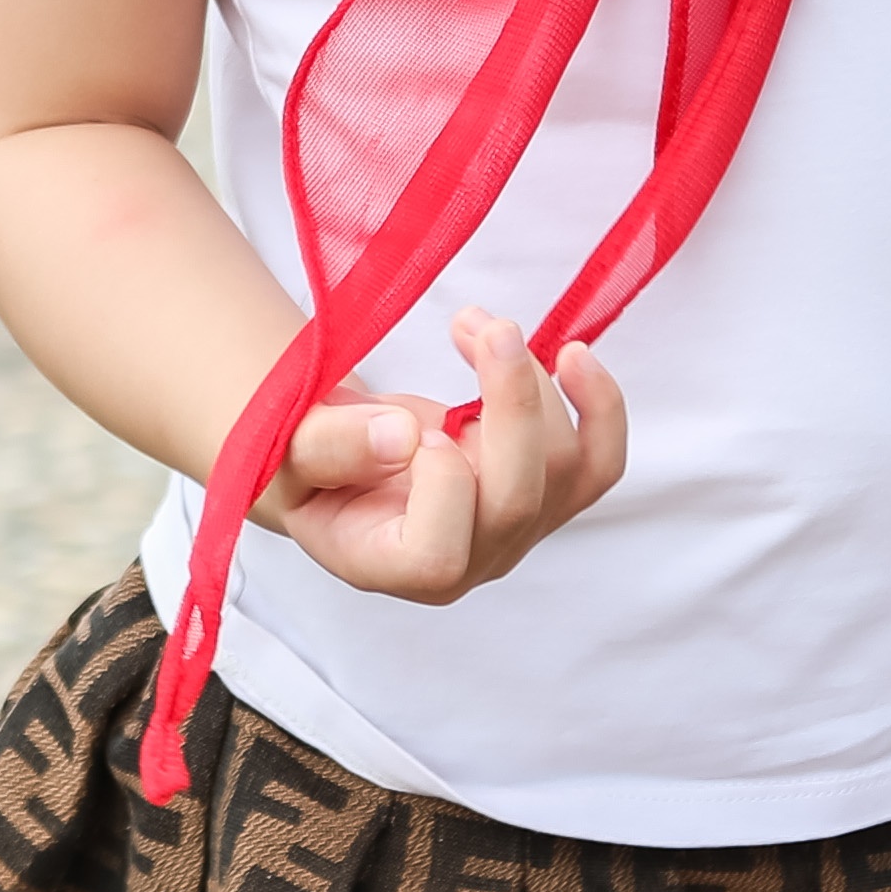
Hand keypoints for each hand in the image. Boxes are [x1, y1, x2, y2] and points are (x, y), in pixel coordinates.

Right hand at [250, 308, 632, 600]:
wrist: (342, 460)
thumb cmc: (310, 461)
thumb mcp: (288, 452)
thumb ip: (331, 447)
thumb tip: (402, 435)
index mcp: (390, 566)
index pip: (440, 552)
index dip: (441, 482)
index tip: (417, 424)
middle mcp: (466, 563)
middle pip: (518, 500)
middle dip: (513, 402)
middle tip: (486, 327)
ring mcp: (516, 531)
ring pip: (564, 468)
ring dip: (534, 380)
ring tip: (478, 325)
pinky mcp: (549, 494)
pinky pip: (600, 460)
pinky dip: (601, 405)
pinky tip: (575, 354)